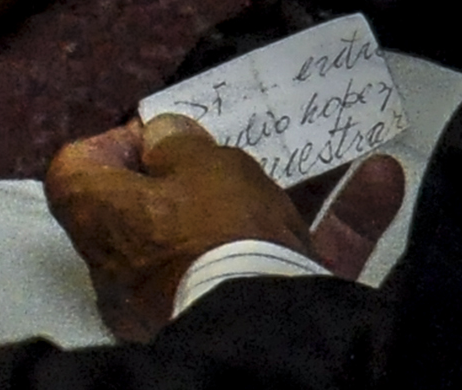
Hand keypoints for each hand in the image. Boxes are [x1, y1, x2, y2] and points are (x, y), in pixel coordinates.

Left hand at [45, 114, 403, 342]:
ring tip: (327, 150)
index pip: (80, 171)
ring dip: (292, 190)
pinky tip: (382, 182)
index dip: (118, 141)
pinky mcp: (262, 308)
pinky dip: (336, 224)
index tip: (165, 130)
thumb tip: (163, 135)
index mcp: (112, 223)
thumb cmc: (215, 232)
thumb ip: (179, 143)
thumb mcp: (200, 167)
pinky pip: (294, 260)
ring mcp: (204, 289)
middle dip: (212, 170)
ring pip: (245, 230)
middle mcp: (145, 265)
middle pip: (167, 204)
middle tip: (244, 140)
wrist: (267, 330)